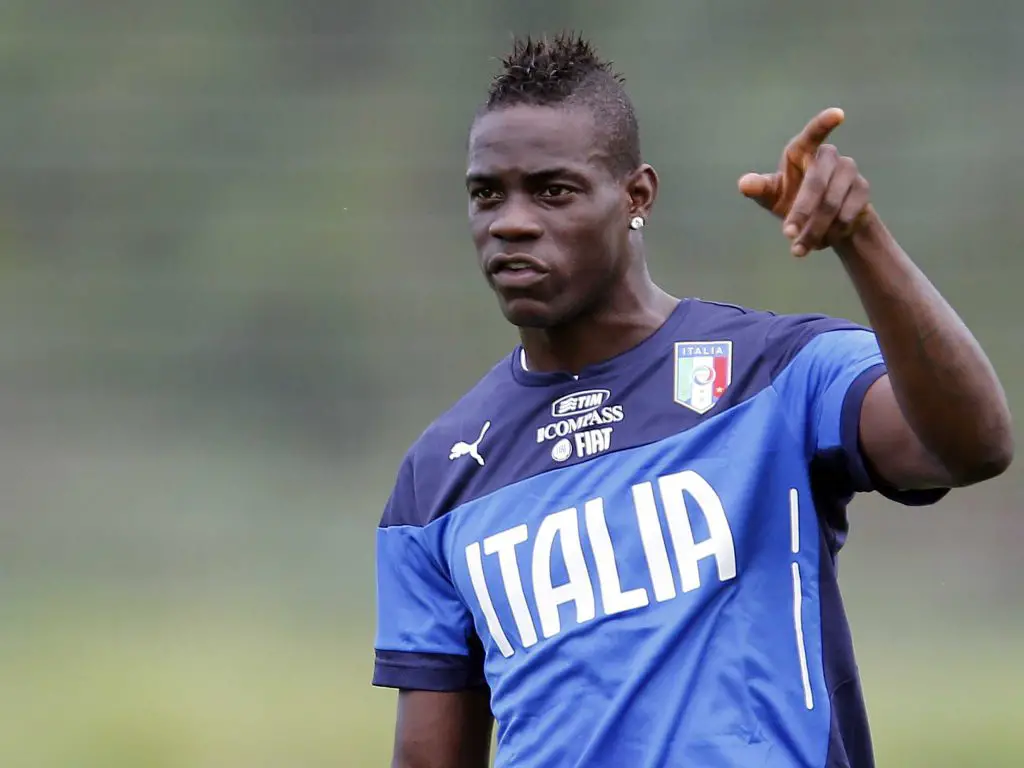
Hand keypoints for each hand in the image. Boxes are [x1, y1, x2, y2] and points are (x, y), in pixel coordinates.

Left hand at [738, 108, 873, 256]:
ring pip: (832, 203)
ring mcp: (849, 170)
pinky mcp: (863, 189)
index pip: (813, 133)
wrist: (823, 221)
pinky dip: (833, 232)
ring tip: (799, 248)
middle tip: (787, 235)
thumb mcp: (770, 195)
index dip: (824, 123)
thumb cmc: (790, 198)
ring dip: (815, 229)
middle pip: (817, 182)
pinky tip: (823, 240)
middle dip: (801, 211)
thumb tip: (744, 184)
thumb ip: (758, 188)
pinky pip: (848, 213)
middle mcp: (829, 156)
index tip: (839, 114)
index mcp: (802, 151)